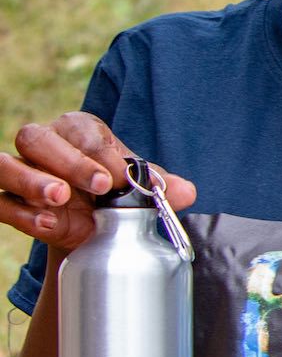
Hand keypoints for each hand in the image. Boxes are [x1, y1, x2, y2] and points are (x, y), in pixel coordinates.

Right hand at [0, 113, 195, 259]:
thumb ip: (160, 188)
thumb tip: (187, 192)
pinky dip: (19, 213)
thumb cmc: (113, 194)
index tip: (119, 179)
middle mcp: (42, 144)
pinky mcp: (7, 201)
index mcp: (77, 130)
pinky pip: (0, 201)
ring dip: (30, 180)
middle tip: (98, 186)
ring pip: (5, 164)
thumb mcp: (137, 189)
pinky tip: (47, 223)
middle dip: (68, 161)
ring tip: (59, 199)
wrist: (91, 226)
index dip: (99, 153)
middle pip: (36, 138)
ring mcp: (20, 172)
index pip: (82, 132)